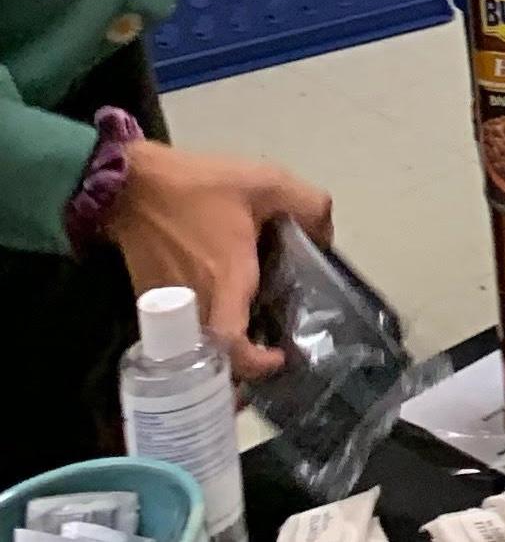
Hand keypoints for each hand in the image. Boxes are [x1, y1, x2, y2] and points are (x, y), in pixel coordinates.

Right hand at [104, 141, 333, 382]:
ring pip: (196, 349)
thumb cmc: (201, 185)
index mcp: (225, 278)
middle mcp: (193, 302)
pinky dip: (200, 334)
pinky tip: (220, 315)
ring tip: (246, 342)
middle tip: (265, 358)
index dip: (253, 363)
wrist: (131, 185)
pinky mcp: (149, 300)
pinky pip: (179, 331)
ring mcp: (167, 306)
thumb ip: (308, 207)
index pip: (230, 343)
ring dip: (218, 355)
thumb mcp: (269, 183)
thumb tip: (324, 239)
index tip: (277, 358)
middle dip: (238, 370)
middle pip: (212, 359)